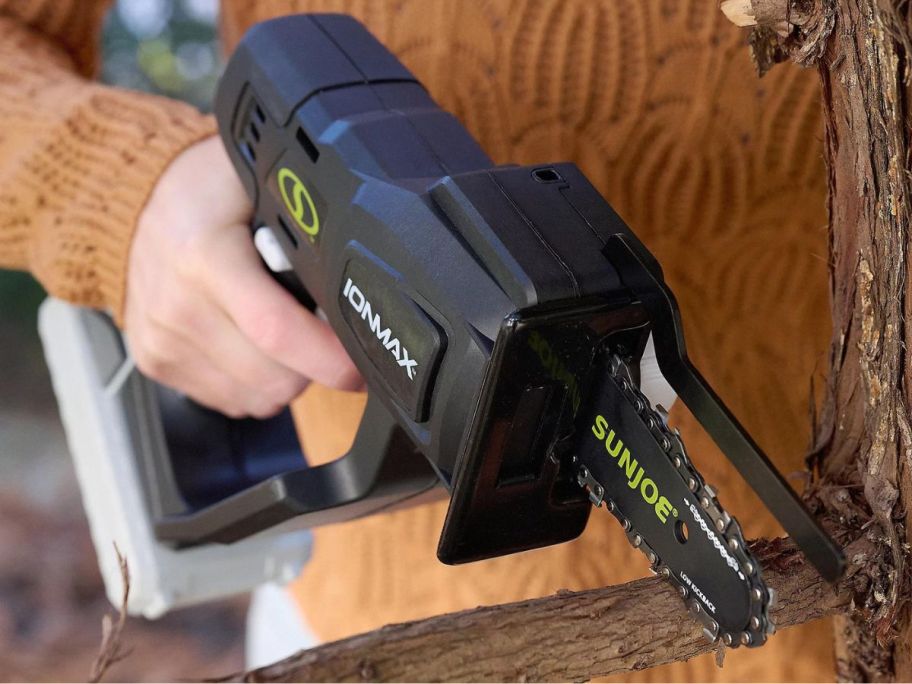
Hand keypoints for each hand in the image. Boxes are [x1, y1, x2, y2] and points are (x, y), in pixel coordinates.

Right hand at [124, 135, 360, 417]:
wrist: (139, 202)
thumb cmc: (211, 191)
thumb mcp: (263, 187)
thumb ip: (306, 234)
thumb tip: (353, 282)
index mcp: (204, 257)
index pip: (276, 330)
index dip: (328, 357)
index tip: (360, 365)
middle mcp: (176, 306)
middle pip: (274, 378)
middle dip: (313, 365)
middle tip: (319, 331)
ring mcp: (161, 341)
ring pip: (257, 398)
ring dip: (283, 375)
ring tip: (279, 330)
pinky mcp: (154, 363)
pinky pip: (230, 400)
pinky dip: (253, 381)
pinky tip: (248, 341)